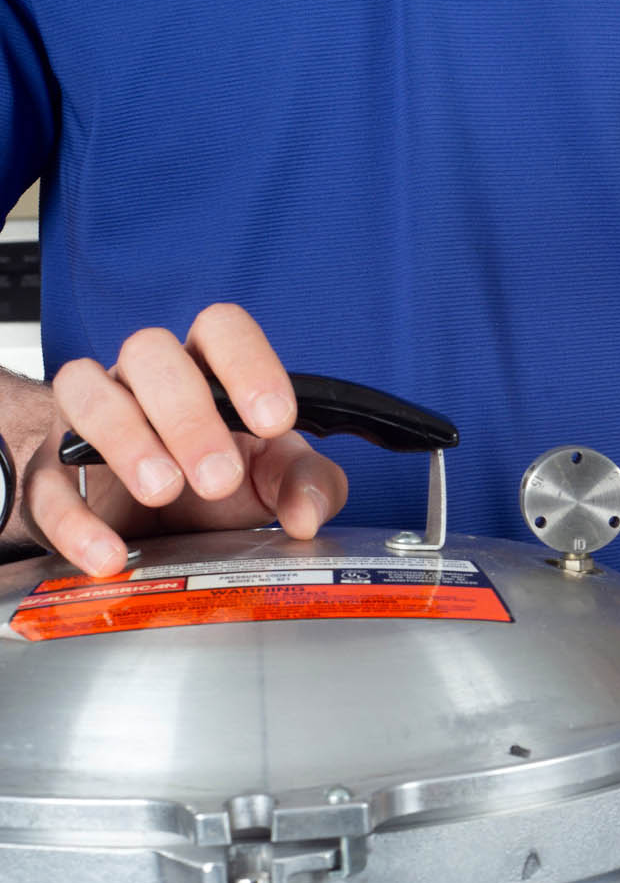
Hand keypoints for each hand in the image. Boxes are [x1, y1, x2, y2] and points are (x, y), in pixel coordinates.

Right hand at [21, 303, 347, 575]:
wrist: (149, 521)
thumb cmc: (216, 478)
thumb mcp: (274, 480)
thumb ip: (307, 485)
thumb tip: (307, 514)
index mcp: (205, 367)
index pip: (221, 328)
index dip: (248, 364)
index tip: (274, 421)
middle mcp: (142, 379)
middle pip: (151, 353)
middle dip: (189, 416)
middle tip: (219, 479)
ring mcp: (87, 419)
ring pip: (85, 391)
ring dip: (127, 440)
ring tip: (163, 491)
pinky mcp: (51, 475)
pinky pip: (47, 486)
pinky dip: (76, 522)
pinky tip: (110, 554)